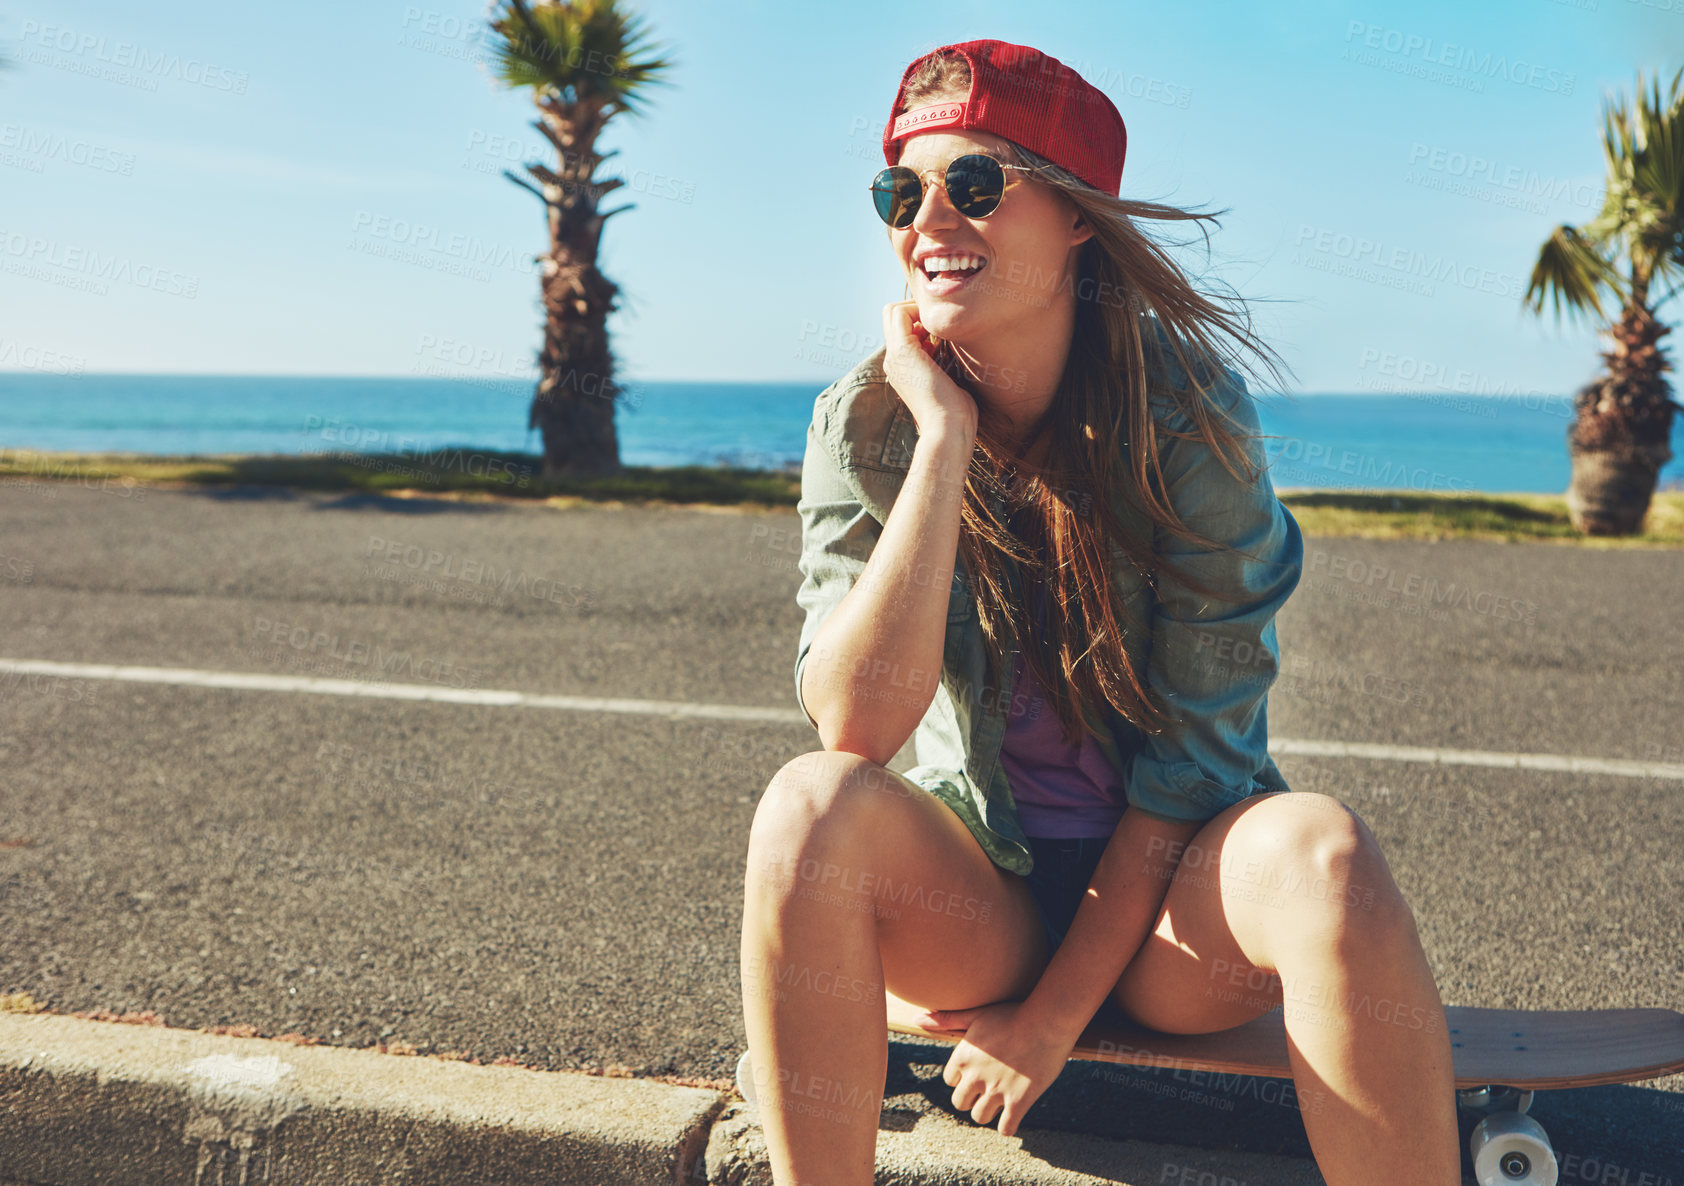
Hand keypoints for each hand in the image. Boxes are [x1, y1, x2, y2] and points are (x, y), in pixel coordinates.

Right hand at [881, 300, 976, 441]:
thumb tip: (947, 349)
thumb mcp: (947, 382)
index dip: (919, 321)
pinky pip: (900, 313)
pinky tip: (939, 332)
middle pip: (892, 316)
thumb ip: (942, 364)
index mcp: (902, 368)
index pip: (900, 329)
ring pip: (893, 311)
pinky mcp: (902, 351)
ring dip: (919, 311)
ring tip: (939, 333)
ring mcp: (894, 356)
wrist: (947, 429)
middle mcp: (893, 360)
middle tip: (939, 327)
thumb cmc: (955, 413)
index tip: (941, 337)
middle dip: (917, 311)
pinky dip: (919, 311)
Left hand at [920, 1000, 1075, 1136]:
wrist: (1047, 1021)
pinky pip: (1006, 1127)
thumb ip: (947, 1019)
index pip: (950, 1080)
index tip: (978, 1072)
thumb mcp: (976, 1013)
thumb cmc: (1012, 1014)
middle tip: (987, 1091)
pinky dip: (1007, 1126)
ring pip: (980, 1117)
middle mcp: (975, 1076)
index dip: (963, 1077)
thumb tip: (917, 1020)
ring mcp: (997, 1091)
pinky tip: (1012, 1117)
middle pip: (961, 1103)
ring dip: (988, 1112)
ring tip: (999, 1102)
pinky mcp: (1019, 1101)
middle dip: (972, 1098)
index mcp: (963, 1057)